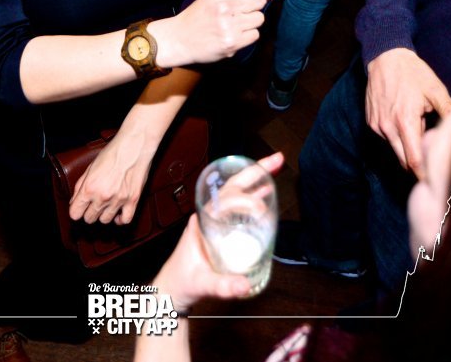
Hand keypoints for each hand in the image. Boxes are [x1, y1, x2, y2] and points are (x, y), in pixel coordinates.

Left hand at [69, 129, 154, 224]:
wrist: (134, 146)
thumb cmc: (112, 153)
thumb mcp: (90, 168)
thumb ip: (80, 186)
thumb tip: (74, 201)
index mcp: (89, 188)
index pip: (75, 214)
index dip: (76, 211)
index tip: (79, 208)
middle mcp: (102, 196)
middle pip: (90, 218)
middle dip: (89, 213)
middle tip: (93, 205)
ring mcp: (118, 200)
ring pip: (105, 220)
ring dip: (103, 215)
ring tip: (105, 206)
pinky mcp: (133, 200)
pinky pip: (125, 220)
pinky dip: (120, 219)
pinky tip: (118, 214)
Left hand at [152, 153, 282, 311]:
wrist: (173, 290)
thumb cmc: (183, 283)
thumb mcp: (203, 284)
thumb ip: (223, 286)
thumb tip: (246, 285)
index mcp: (202, 220)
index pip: (225, 199)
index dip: (245, 198)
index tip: (260, 207)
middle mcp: (208, 214)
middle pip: (233, 187)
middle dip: (254, 172)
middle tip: (277, 159)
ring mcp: (215, 219)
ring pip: (236, 192)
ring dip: (255, 178)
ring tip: (275, 165)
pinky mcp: (221, 227)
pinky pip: (239, 205)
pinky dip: (253, 195)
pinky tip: (266, 192)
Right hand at [154, 0, 274, 67]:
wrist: (179, 39)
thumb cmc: (200, 14)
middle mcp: (226, 4)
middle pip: (260, 0)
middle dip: (252, 6)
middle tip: (235, 13)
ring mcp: (229, 24)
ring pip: (259, 18)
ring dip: (249, 22)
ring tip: (233, 24)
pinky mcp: (232, 42)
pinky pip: (255, 35)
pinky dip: (246, 36)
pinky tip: (232, 34)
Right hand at [364, 48, 450, 178]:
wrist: (385, 57)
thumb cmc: (413, 73)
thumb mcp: (436, 90)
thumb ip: (450, 112)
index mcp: (405, 122)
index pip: (414, 161)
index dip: (425, 174)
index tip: (437, 180)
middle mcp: (387, 127)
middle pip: (403, 161)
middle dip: (418, 167)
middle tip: (435, 168)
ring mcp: (377, 125)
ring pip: (395, 150)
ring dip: (408, 151)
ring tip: (423, 140)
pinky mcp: (371, 122)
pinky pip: (387, 139)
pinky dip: (398, 139)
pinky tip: (407, 126)